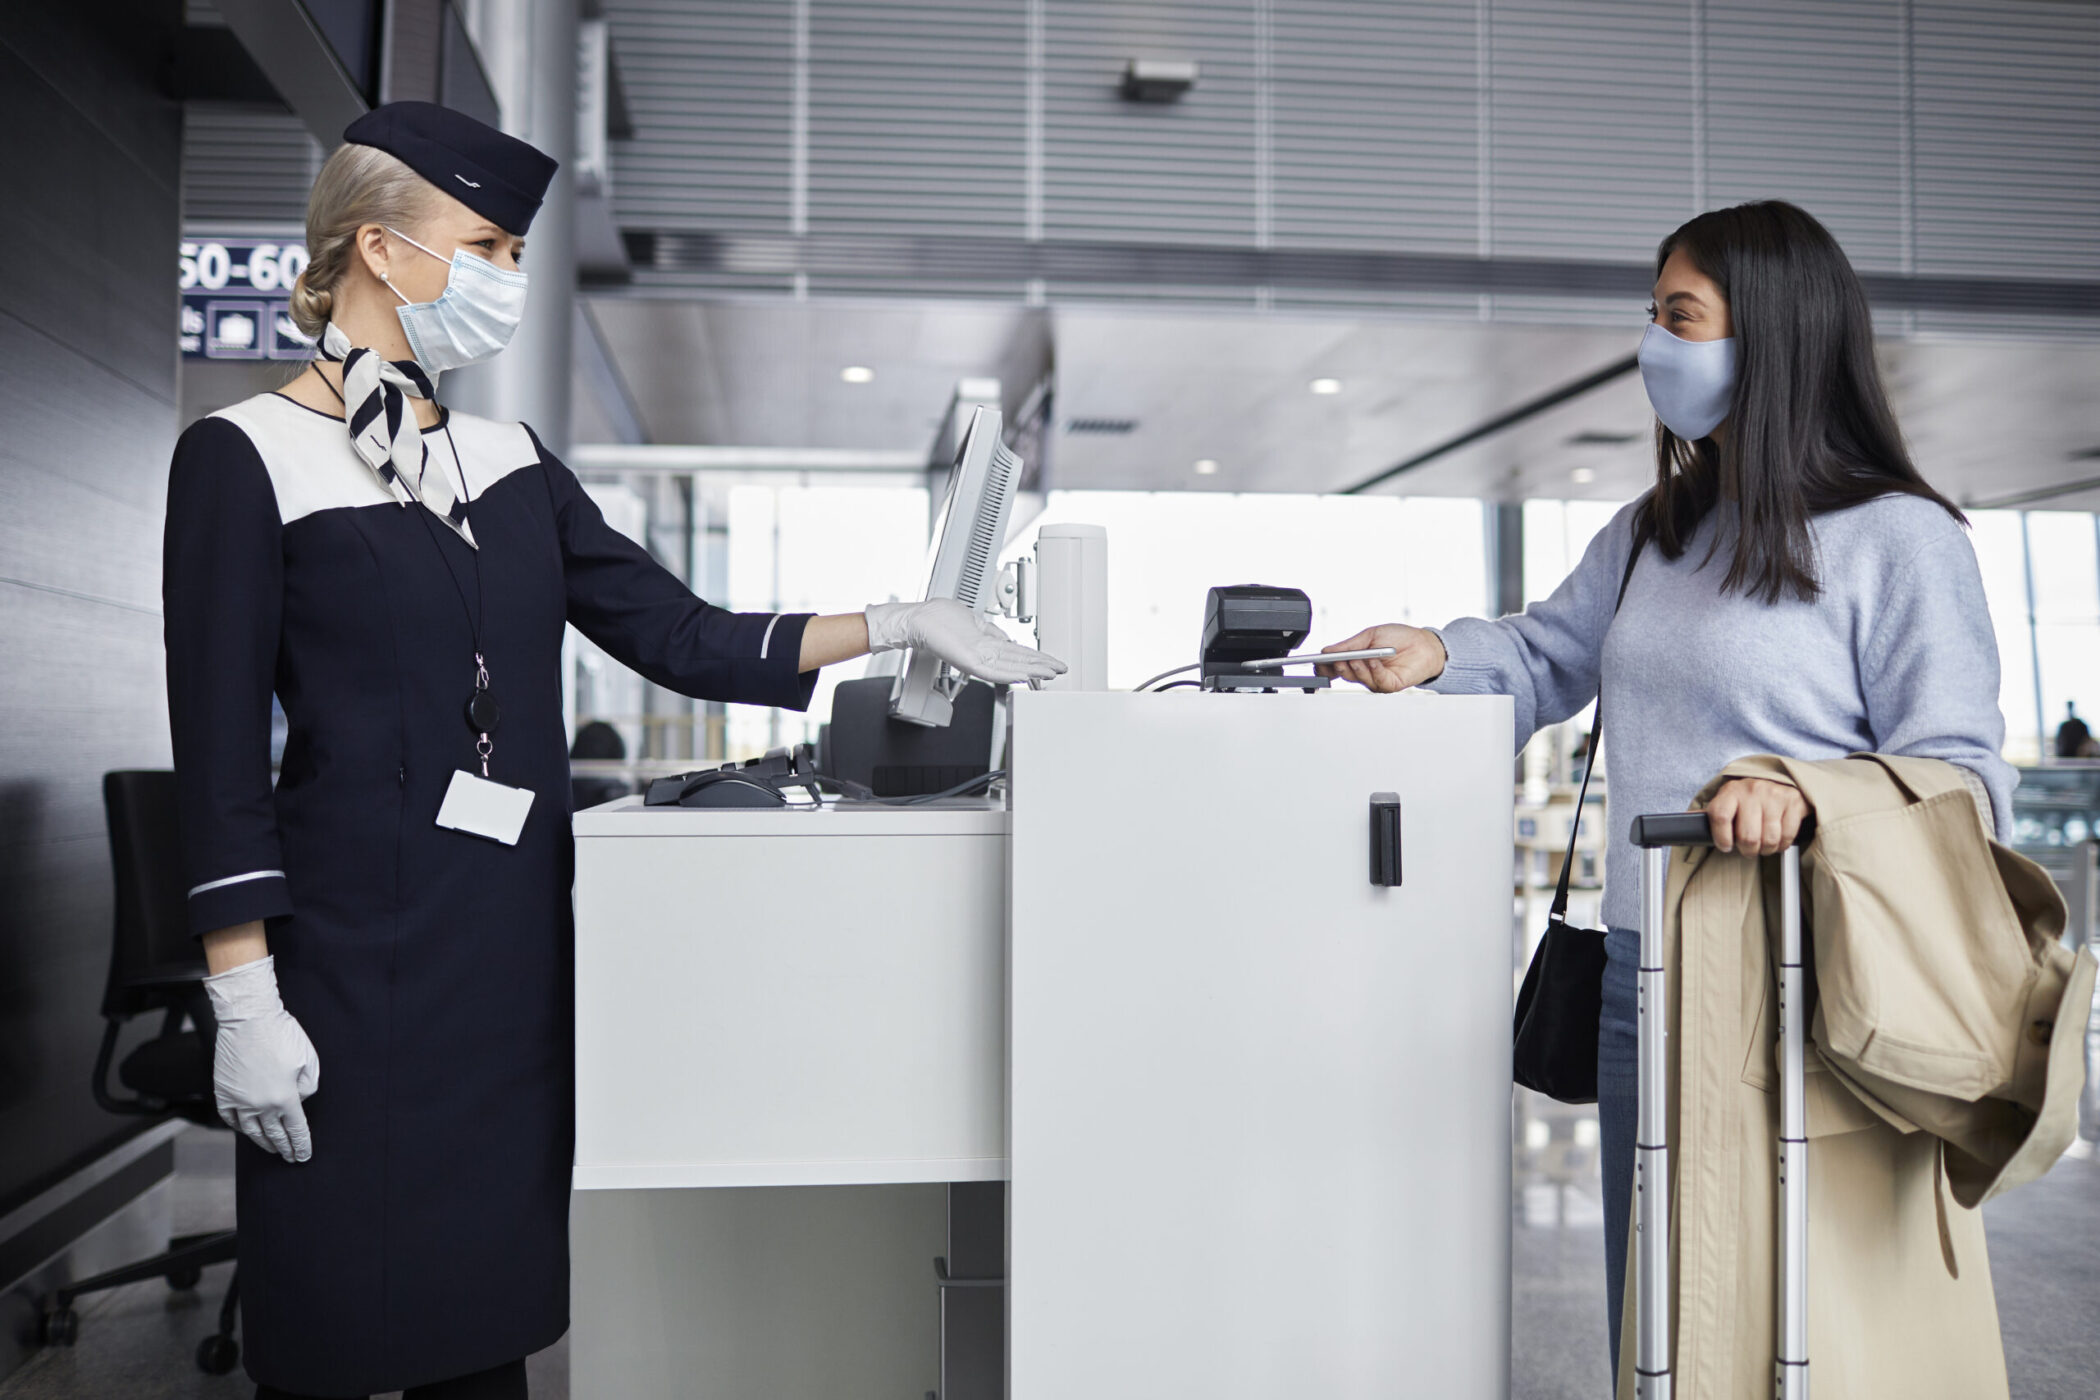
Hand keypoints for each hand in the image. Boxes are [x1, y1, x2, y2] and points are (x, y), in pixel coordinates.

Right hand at [203, 955, 319, 1162]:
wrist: (249, 1019)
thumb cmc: (282, 1035)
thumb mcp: (308, 1060)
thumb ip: (307, 1086)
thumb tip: (299, 1100)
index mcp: (284, 1098)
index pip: (295, 1130)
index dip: (301, 1144)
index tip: (303, 1156)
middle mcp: (260, 1105)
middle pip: (274, 1135)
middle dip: (284, 1148)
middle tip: (289, 1158)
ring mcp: (239, 1101)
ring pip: (252, 1131)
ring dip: (263, 1142)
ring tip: (272, 1148)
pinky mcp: (223, 1092)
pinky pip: (230, 1118)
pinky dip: (239, 1127)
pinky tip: (247, 1130)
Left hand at [865, 598, 1067, 685]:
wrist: (917, 621)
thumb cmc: (937, 619)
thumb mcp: (974, 621)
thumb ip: (992, 632)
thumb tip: (1007, 638)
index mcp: (987, 644)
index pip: (1018, 652)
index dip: (1037, 657)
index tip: (1052, 661)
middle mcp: (984, 653)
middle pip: (1019, 661)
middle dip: (1041, 666)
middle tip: (1060, 671)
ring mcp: (977, 658)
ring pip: (1011, 667)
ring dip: (1032, 671)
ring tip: (1049, 674)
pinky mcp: (968, 661)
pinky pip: (993, 670)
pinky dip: (1010, 673)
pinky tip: (1024, 675)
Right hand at [1315, 624, 1447, 691]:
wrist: (1424, 643)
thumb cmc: (1400, 638)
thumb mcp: (1371, 635)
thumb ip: (1350, 644)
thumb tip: (1328, 650)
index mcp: (1357, 659)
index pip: (1335, 666)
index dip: (1325, 666)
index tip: (1318, 661)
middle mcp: (1364, 672)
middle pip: (1343, 675)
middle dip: (1337, 668)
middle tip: (1334, 660)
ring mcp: (1376, 680)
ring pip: (1358, 679)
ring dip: (1356, 668)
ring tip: (1356, 658)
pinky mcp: (1389, 686)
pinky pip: (1376, 681)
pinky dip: (1373, 670)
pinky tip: (1373, 660)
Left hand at [1704, 778, 1808, 855]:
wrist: (1780, 779)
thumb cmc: (1748, 797)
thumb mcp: (1727, 800)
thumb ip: (1710, 814)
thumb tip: (1685, 823)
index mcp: (1730, 791)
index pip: (1720, 816)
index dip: (1721, 837)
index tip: (1725, 845)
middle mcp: (1752, 791)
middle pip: (1747, 836)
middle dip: (1747, 850)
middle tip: (1748, 849)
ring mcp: (1774, 796)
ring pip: (1769, 839)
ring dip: (1766, 850)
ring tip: (1763, 845)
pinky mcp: (1793, 802)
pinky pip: (1787, 836)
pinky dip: (1781, 845)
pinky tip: (1777, 840)